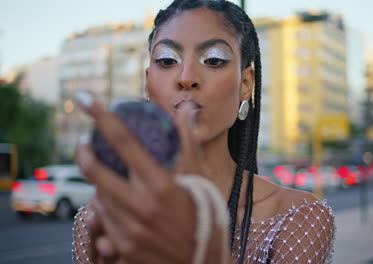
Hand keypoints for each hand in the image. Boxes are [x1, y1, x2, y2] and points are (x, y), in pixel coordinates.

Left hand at [75, 91, 221, 263]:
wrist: (204, 262)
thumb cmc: (204, 215)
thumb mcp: (200, 178)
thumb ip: (188, 142)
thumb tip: (186, 109)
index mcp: (162, 185)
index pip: (124, 142)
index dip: (101, 116)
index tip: (85, 99)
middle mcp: (142, 206)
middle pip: (95, 170)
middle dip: (85, 152)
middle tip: (86, 144)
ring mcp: (129, 230)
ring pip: (97, 198)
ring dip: (100, 185)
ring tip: (113, 180)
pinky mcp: (123, 248)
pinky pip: (102, 222)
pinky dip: (106, 210)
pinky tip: (117, 208)